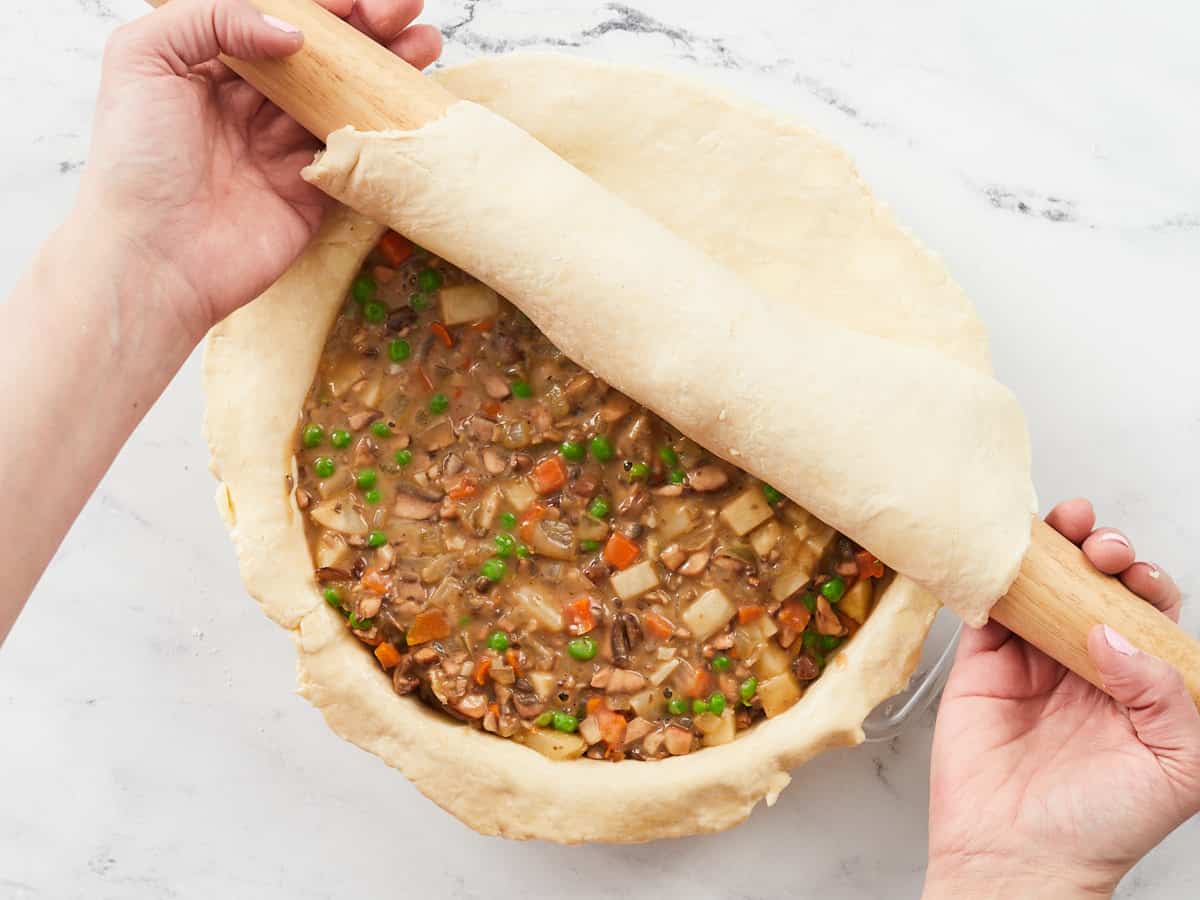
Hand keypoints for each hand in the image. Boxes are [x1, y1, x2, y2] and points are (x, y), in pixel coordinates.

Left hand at [76, 0, 440, 343]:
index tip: (361, 0)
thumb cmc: (135, 161)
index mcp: (213, 67)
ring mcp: (286, 149)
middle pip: (323, 57)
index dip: (326, 7)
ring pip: (347, 99)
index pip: (280, 22)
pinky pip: (355, 154)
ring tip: (425, 46)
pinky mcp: (314, 192)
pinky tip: (408, 106)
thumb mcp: (143, 59)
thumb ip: (210, 18)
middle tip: (405, 11)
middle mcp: (253, 105)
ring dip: (389, 70)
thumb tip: (292, 32)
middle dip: (369, 30)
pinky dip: (382, 130)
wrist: (154, 257)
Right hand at [924, 498, 1199, 898]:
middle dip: (1102, 552)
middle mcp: (1085, 664)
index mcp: (1139, 685)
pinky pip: (985, 608)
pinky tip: (1003, 556)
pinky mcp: (981, 664)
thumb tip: (1114, 633)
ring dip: (1051, 549)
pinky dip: (990, 576)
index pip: (1148, 613)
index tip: (1136, 573)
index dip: (1146, 581)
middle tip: (1099, 547)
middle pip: (1095, 586)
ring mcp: (1030, 661)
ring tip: (1061, 526)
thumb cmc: (1100, 827)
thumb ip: (1166, 696)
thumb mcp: (1175, 767)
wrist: (1016, 856)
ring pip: (1043, 586)